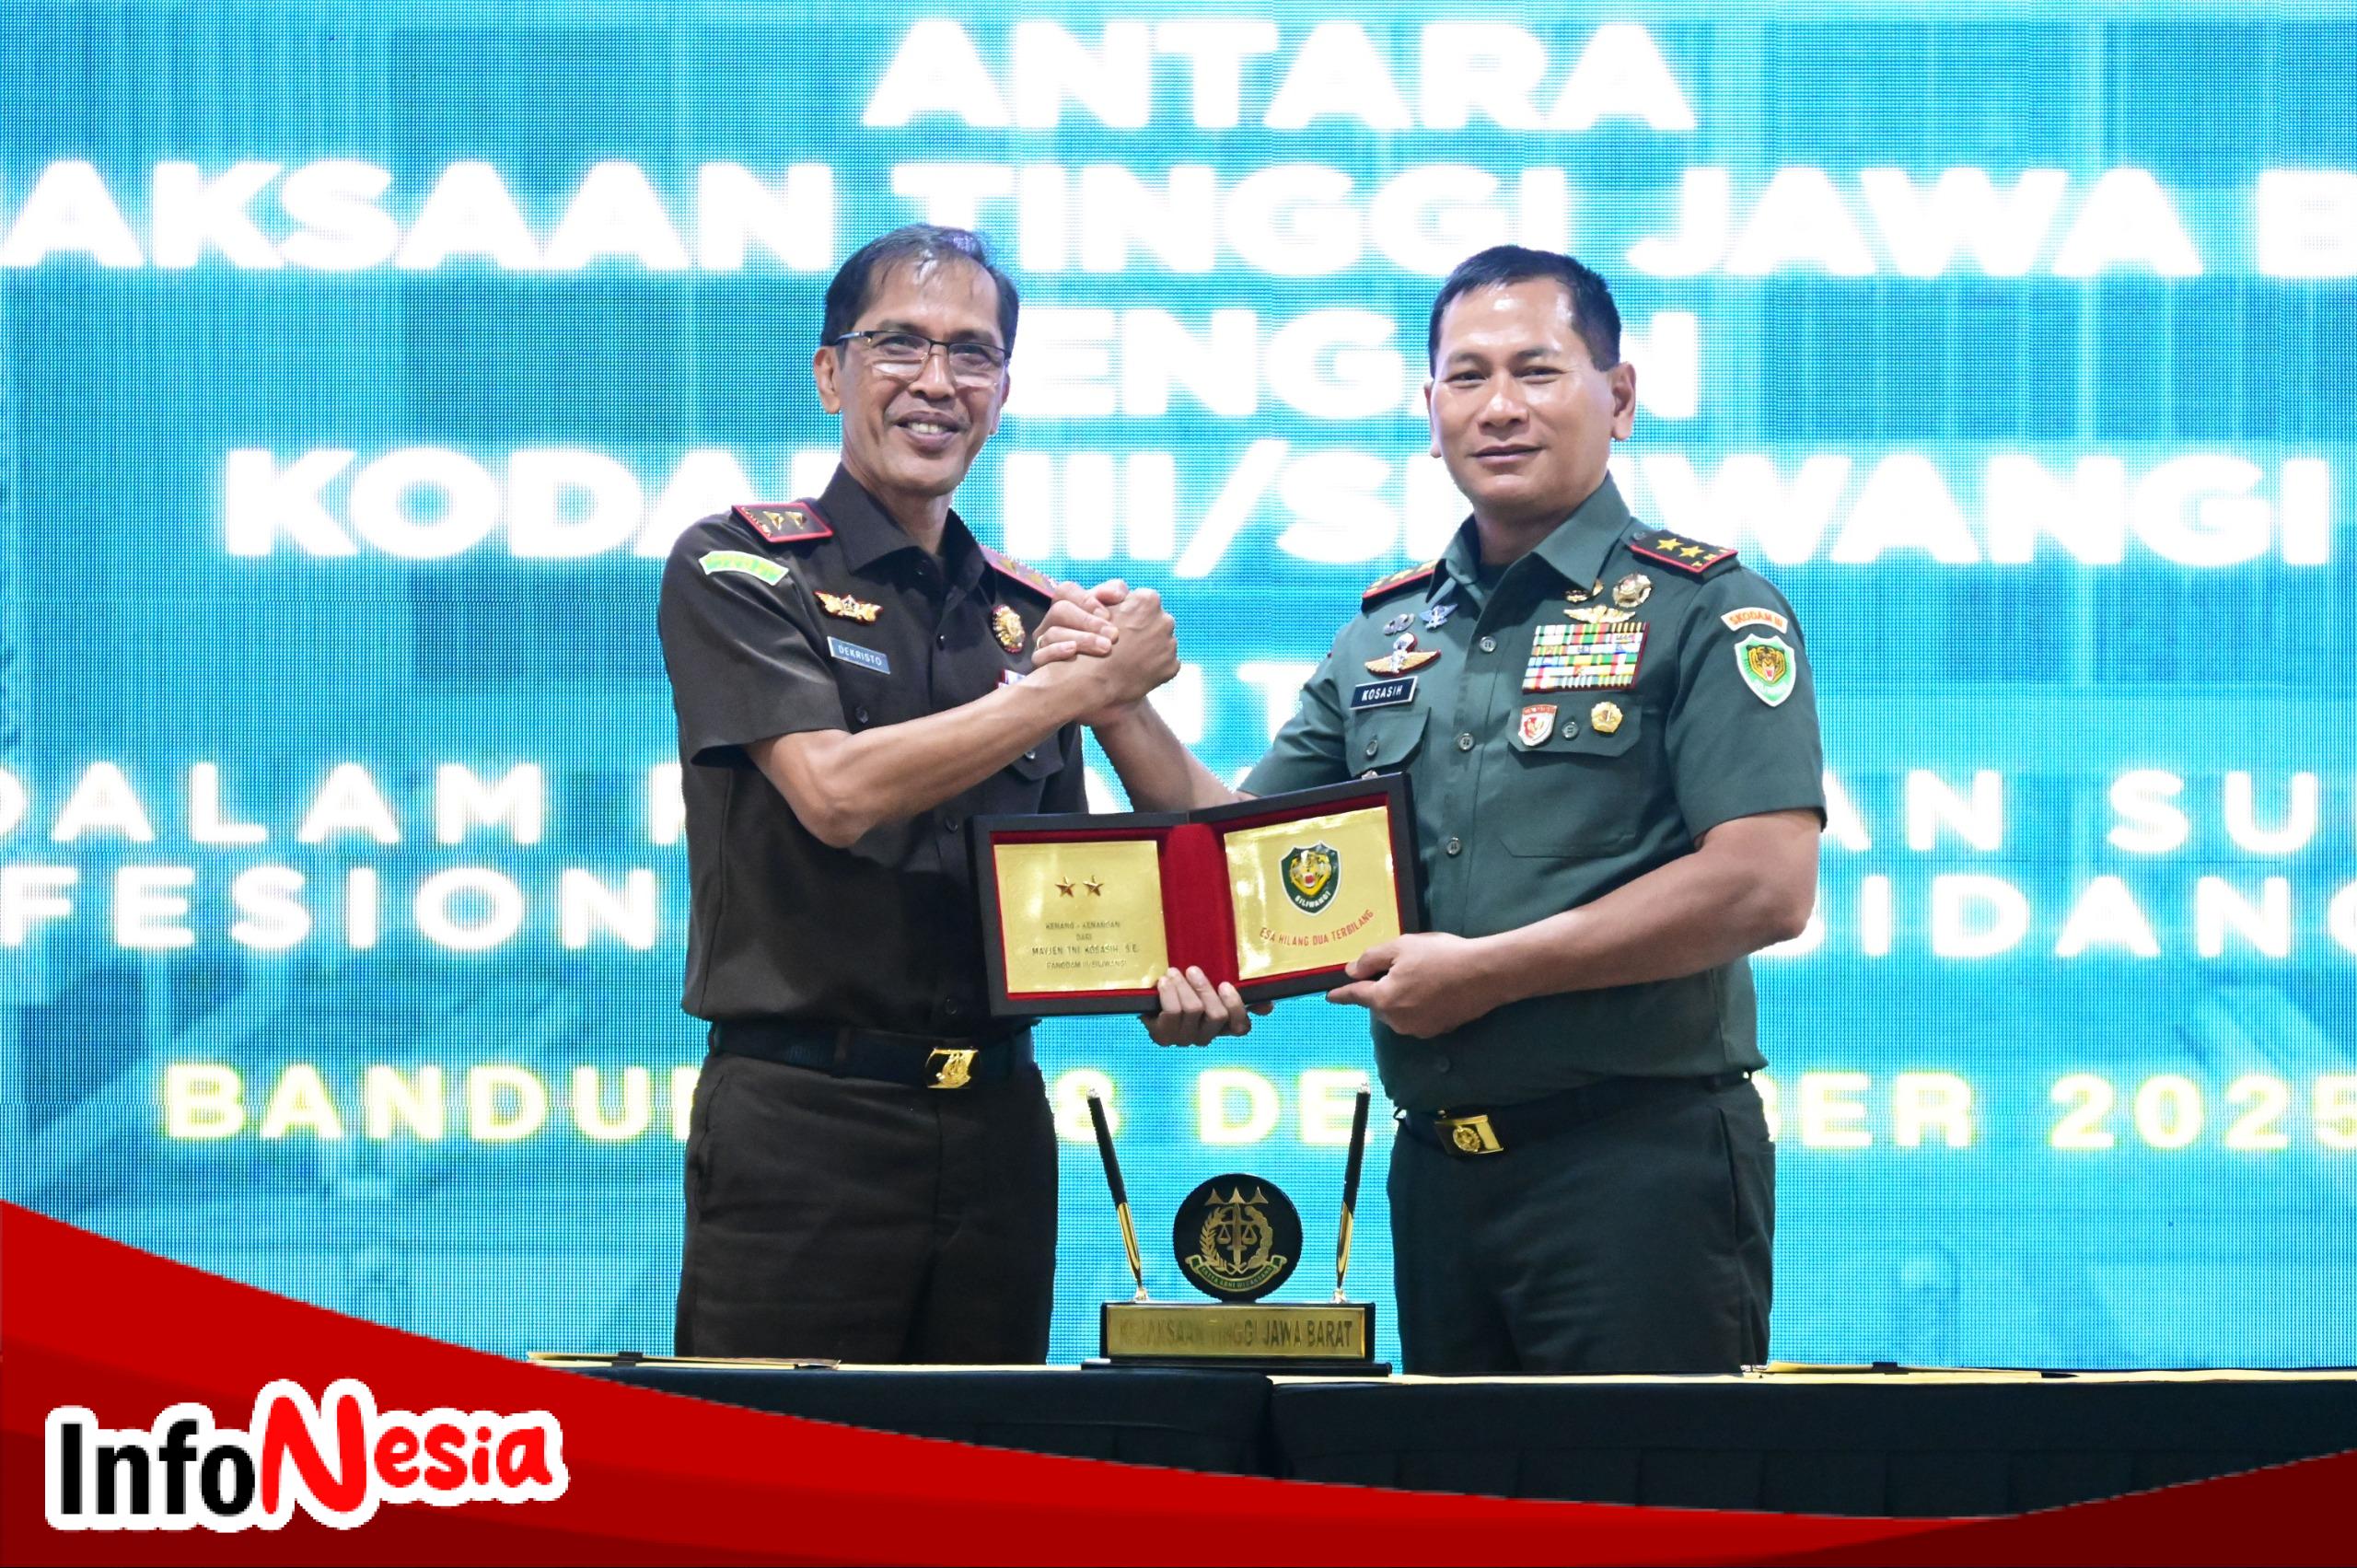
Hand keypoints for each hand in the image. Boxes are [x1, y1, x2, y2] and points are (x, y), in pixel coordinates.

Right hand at [1028, 581, 1121, 668]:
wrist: (1107, 671)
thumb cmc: (1109, 635)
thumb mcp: (1116, 609)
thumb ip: (1115, 592)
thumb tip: (1113, 594)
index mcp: (1066, 604)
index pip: (1065, 591)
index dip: (1086, 599)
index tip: (1108, 614)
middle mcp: (1051, 621)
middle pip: (1059, 611)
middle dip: (1087, 621)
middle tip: (1113, 634)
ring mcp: (1043, 642)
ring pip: (1052, 634)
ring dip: (1081, 639)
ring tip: (1105, 648)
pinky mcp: (1040, 663)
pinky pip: (1039, 656)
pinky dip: (1056, 652)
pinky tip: (1074, 651)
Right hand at [1098, 587, 1177, 701]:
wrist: (1093, 680)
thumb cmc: (1090, 640)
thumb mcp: (1097, 606)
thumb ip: (1114, 594)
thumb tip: (1124, 592)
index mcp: (1149, 599)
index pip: (1144, 602)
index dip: (1130, 614)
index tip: (1118, 625)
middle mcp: (1165, 619)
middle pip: (1157, 622)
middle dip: (1144, 630)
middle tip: (1123, 643)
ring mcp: (1170, 644)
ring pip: (1162, 643)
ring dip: (1150, 648)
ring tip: (1128, 658)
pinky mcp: (1172, 666)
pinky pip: (1165, 664)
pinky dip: (1154, 667)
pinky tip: (1136, 670)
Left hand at [1142, 965, 1272, 1045]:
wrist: (1149, 997)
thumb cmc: (1186, 988)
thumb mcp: (1213, 986)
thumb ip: (1240, 993)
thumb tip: (1268, 1005)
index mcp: (1223, 1026)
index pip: (1241, 1027)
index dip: (1237, 1007)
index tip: (1227, 984)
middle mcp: (1206, 1036)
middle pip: (1216, 1015)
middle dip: (1205, 989)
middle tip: (1193, 969)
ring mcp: (1185, 1038)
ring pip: (1193, 1011)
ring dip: (1183, 987)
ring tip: (1173, 972)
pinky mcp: (1163, 1037)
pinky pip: (1172, 1013)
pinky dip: (1169, 994)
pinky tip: (1163, 982)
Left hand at [1324, 933, 1504, 1037]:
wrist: (1485, 974)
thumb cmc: (1441, 956)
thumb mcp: (1401, 947)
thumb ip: (1371, 959)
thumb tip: (1352, 972)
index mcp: (1384, 1000)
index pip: (1355, 996)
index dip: (1341, 994)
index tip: (1329, 997)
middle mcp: (1397, 1021)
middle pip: (1378, 1003)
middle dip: (1382, 987)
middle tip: (1402, 964)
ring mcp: (1418, 1030)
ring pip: (1397, 1011)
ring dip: (1401, 996)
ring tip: (1423, 974)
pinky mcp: (1437, 1031)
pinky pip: (1416, 1016)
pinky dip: (1418, 1004)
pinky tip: (1435, 988)